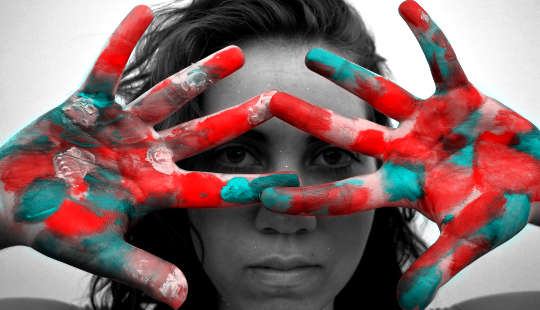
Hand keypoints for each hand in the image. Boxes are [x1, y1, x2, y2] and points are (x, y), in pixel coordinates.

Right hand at [0, 6, 296, 308]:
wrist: (12, 203)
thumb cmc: (56, 228)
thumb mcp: (100, 252)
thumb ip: (142, 270)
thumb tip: (181, 300)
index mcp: (155, 189)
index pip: (213, 187)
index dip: (251, 185)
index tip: (289, 180)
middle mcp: (148, 153)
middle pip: (204, 134)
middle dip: (240, 118)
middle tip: (278, 101)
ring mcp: (122, 126)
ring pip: (169, 95)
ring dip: (201, 74)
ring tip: (237, 53)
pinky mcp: (89, 104)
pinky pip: (107, 68)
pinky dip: (121, 42)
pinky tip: (141, 11)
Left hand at [261, 1, 538, 308]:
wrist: (536, 184)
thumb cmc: (501, 212)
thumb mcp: (471, 241)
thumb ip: (437, 268)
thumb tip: (406, 306)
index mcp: (401, 185)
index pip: (345, 193)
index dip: (308, 195)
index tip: (265, 192)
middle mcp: (404, 149)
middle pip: (347, 134)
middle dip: (309, 120)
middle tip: (268, 103)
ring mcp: (428, 121)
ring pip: (380, 92)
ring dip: (347, 74)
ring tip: (310, 54)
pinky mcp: (460, 96)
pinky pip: (443, 61)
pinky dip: (430, 36)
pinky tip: (408, 7)